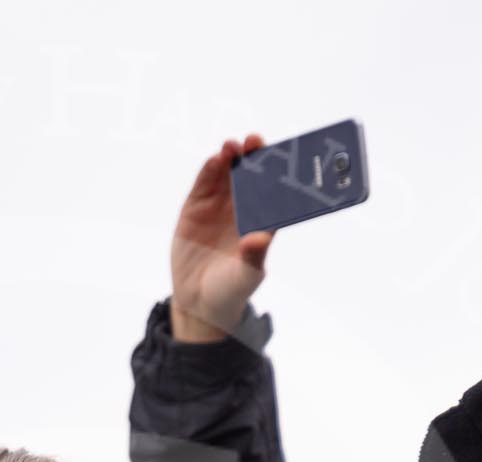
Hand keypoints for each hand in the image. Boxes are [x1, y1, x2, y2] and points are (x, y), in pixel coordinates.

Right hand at [170, 135, 274, 342]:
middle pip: (252, 175)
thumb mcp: (244, 277)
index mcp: (263, 221)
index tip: (284, 158)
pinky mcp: (197, 207)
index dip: (280, 172)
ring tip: (232, 146)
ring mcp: (219, 205)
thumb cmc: (230, 290)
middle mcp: (243, 208)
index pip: (276, 191)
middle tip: (255, 141)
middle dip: (255, 156)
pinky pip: (205, 184)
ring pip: (228, 174)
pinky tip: (214, 160)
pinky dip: (209, 170)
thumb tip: (260, 238)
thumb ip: (253, 257)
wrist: (198, 300)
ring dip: (231, 157)